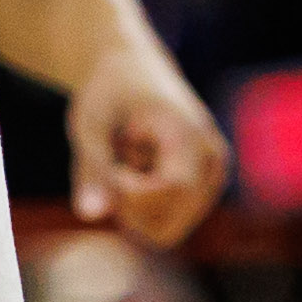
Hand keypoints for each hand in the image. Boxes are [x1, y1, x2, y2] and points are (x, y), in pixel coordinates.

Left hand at [67, 38, 232, 246]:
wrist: (131, 69)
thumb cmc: (108, 93)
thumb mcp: (90, 126)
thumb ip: (91, 170)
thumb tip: (87, 215)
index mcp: (191, 135)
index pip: (170, 191)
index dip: (128, 193)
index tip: (107, 167)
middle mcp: (213, 160)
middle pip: (168, 226)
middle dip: (130, 209)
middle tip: (113, 167)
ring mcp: (214, 177)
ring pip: (167, 232)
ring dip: (136, 209)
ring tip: (128, 165)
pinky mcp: (205, 189)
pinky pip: (167, 225)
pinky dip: (143, 209)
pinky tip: (139, 173)